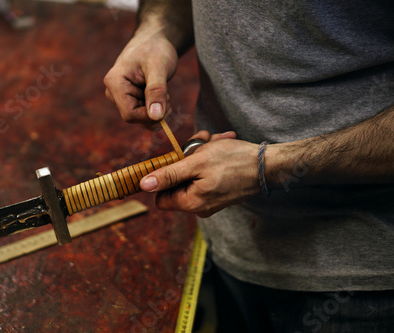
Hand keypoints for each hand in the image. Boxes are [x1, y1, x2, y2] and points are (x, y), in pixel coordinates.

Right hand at [104, 27, 177, 126]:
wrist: (154, 40)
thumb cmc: (155, 49)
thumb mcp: (159, 67)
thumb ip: (156, 91)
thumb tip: (155, 117)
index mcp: (114, 83)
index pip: (130, 115)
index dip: (150, 115)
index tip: (167, 101)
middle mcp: (112, 92)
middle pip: (135, 118)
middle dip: (155, 112)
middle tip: (167, 94)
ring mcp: (119, 97)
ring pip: (140, 119)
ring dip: (156, 110)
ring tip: (163, 90)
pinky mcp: (127, 100)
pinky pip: (142, 115)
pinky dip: (155, 109)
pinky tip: (159, 94)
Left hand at [139, 131, 260, 216]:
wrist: (269, 165)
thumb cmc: (234, 162)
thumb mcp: (196, 163)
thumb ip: (168, 175)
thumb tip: (144, 185)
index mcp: (191, 203)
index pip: (160, 197)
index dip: (163, 176)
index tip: (175, 158)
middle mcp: (199, 206)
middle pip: (178, 182)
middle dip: (186, 158)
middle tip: (200, 141)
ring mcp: (210, 200)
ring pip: (193, 173)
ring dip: (200, 153)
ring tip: (214, 140)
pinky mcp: (220, 192)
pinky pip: (206, 174)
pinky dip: (210, 158)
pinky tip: (222, 144)